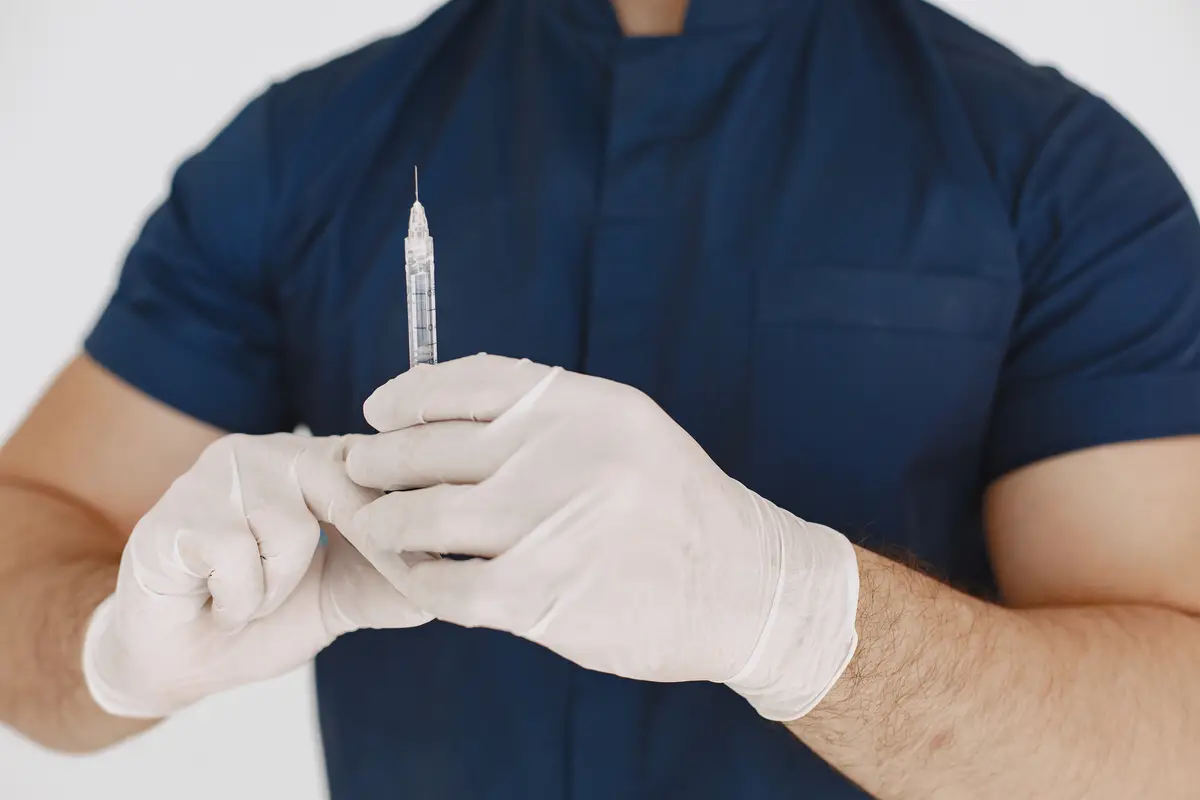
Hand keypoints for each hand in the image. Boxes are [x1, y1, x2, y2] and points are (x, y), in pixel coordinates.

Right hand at [83, 433, 429, 718]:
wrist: (182, 660)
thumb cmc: (268, 615)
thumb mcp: (348, 596)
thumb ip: (398, 580)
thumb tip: (455, 576)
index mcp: (316, 461)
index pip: (380, 460)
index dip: (412, 507)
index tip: (437, 550)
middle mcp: (270, 452)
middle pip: (341, 478)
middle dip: (365, 542)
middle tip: (347, 585)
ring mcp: (216, 475)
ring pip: (288, 527)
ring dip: (278, 586)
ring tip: (253, 594)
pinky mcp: (174, 513)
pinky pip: (236, 557)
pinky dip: (239, 600)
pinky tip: (217, 601)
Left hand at [344, 355, 859, 720]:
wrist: (746, 588)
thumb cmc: (674, 508)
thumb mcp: (625, 432)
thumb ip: (546, 417)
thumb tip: (441, 413)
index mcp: (584, 406)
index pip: (467, 382)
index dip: (407, 395)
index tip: (378, 411)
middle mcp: (565, 454)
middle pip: (429, 448)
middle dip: (378, 461)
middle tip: (359, 471)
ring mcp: (551, 526)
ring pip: (422, 517)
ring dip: (384, 521)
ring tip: (376, 525)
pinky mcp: (542, 596)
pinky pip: (443, 584)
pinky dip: (417, 579)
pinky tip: (416, 575)